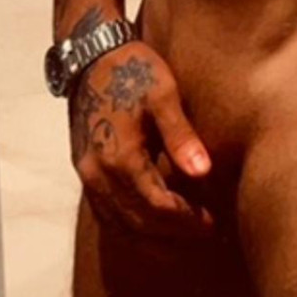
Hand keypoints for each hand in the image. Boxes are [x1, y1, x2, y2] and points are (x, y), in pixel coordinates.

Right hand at [69, 40, 213, 238]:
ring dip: (152, 239)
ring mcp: (88, 176)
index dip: (186, 220)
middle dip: (173, 235)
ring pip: (119, 225)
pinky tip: (150, 229)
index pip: (157, 206)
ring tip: (183, 241)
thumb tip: (203, 172)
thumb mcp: (163, 95)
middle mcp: (99, 174)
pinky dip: (129, 228)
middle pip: (138, 223)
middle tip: (205, 234)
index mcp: (121, 156)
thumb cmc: (134, 70)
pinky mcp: (85, 172)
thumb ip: (181, 135)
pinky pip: (105, 215)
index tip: (211, 222)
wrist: (92, 56)